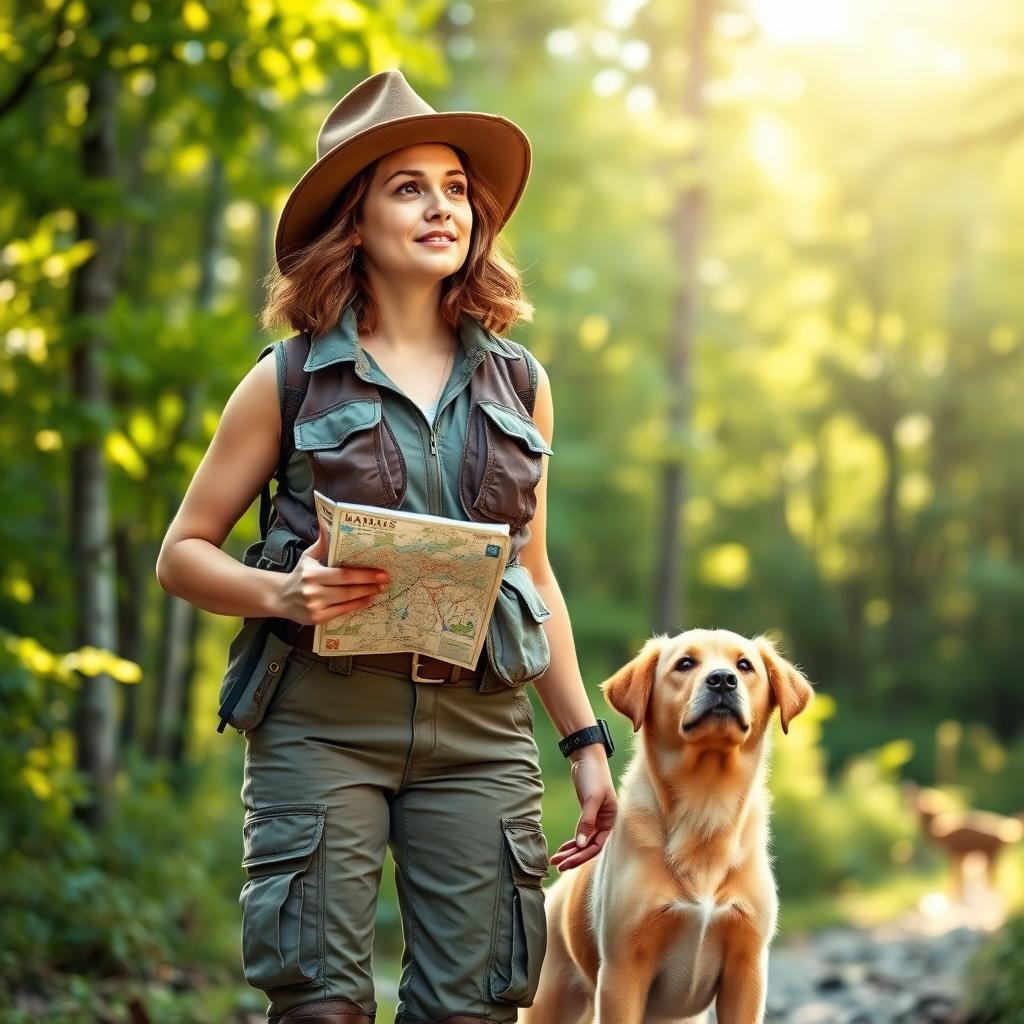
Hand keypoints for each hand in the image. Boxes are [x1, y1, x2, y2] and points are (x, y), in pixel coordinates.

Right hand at [275, 520, 390, 624]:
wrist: (281, 598)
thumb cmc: (300, 575)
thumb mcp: (308, 557)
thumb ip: (321, 542)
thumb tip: (327, 522)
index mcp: (312, 573)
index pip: (343, 574)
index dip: (364, 574)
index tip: (381, 572)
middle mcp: (313, 590)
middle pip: (347, 589)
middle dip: (369, 585)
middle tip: (385, 581)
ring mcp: (315, 606)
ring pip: (347, 601)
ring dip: (366, 595)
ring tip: (379, 589)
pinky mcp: (317, 619)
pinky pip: (342, 612)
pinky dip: (357, 606)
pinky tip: (368, 600)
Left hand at [549, 745, 616, 871]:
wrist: (587, 757)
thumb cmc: (594, 775)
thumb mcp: (591, 798)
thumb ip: (586, 821)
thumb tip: (579, 844)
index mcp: (611, 820)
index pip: (596, 845)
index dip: (581, 856)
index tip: (565, 863)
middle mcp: (605, 822)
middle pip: (588, 846)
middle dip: (573, 857)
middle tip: (556, 865)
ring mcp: (596, 819)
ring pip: (583, 841)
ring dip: (570, 851)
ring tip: (554, 860)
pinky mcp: (587, 814)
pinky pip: (580, 833)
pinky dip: (571, 842)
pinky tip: (562, 849)